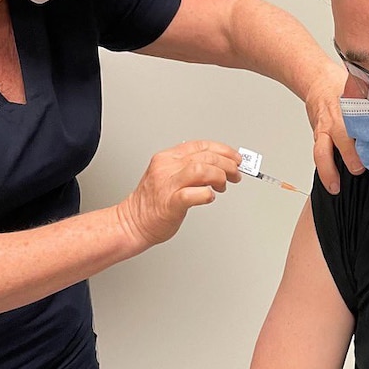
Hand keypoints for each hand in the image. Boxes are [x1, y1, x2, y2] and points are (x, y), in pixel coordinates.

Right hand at [117, 141, 242, 248]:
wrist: (133, 223)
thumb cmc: (153, 202)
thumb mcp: (170, 175)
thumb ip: (191, 167)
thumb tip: (220, 165)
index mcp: (167, 158)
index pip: (201, 145)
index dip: (223, 150)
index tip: (235, 158)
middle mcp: (166, 168)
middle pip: (206, 156)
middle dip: (228, 165)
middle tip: (235, 175)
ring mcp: (167, 184)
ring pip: (202, 169)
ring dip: (220, 176)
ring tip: (222, 186)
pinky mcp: (170, 203)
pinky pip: (194, 193)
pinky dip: (207, 194)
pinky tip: (210, 197)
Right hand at [305, 64, 363, 193]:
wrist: (318, 82)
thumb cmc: (345, 90)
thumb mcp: (362, 93)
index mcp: (351, 108)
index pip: (361, 124)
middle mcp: (336, 119)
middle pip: (342, 137)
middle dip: (349, 154)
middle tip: (359, 169)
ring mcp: (324, 129)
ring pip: (321, 151)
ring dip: (328, 170)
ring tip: (335, 187)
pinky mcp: (317, 136)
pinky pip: (318, 153)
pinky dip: (324, 169)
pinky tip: (330, 182)